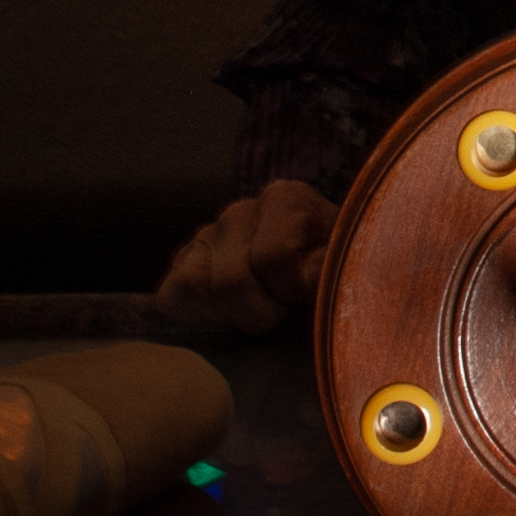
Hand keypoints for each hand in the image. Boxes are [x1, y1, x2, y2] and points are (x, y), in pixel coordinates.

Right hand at [154, 179, 338, 333]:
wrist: (304, 284)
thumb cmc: (326, 275)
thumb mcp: (339, 266)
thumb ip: (328, 267)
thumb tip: (308, 277)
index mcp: (284, 198)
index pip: (272, 257)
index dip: (291, 291)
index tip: (305, 294)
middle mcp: (239, 211)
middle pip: (232, 280)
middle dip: (262, 312)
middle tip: (282, 312)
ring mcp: (204, 236)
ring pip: (200, 288)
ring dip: (233, 316)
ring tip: (258, 309)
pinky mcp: (179, 265)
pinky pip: (176, 296)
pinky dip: (203, 316)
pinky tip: (231, 313)